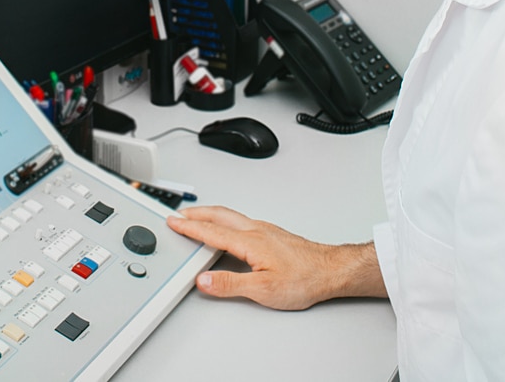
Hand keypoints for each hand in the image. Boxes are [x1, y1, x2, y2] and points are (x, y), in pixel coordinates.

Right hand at [166, 205, 386, 309]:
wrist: (331, 270)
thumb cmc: (304, 279)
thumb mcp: (263, 290)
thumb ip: (230, 284)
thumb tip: (204, 280)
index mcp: (249, 241)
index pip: (211, 232)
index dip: (189, 227)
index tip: (173, 222)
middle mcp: (255, 230)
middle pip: (218, 215)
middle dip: (196, 213)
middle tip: (178, 214)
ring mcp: (265, 229)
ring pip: (230, 216)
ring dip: (209, 214)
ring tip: (196, 217)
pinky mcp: (272, 233)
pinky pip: (240, 220)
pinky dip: (224, 219)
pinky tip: (226, 227)